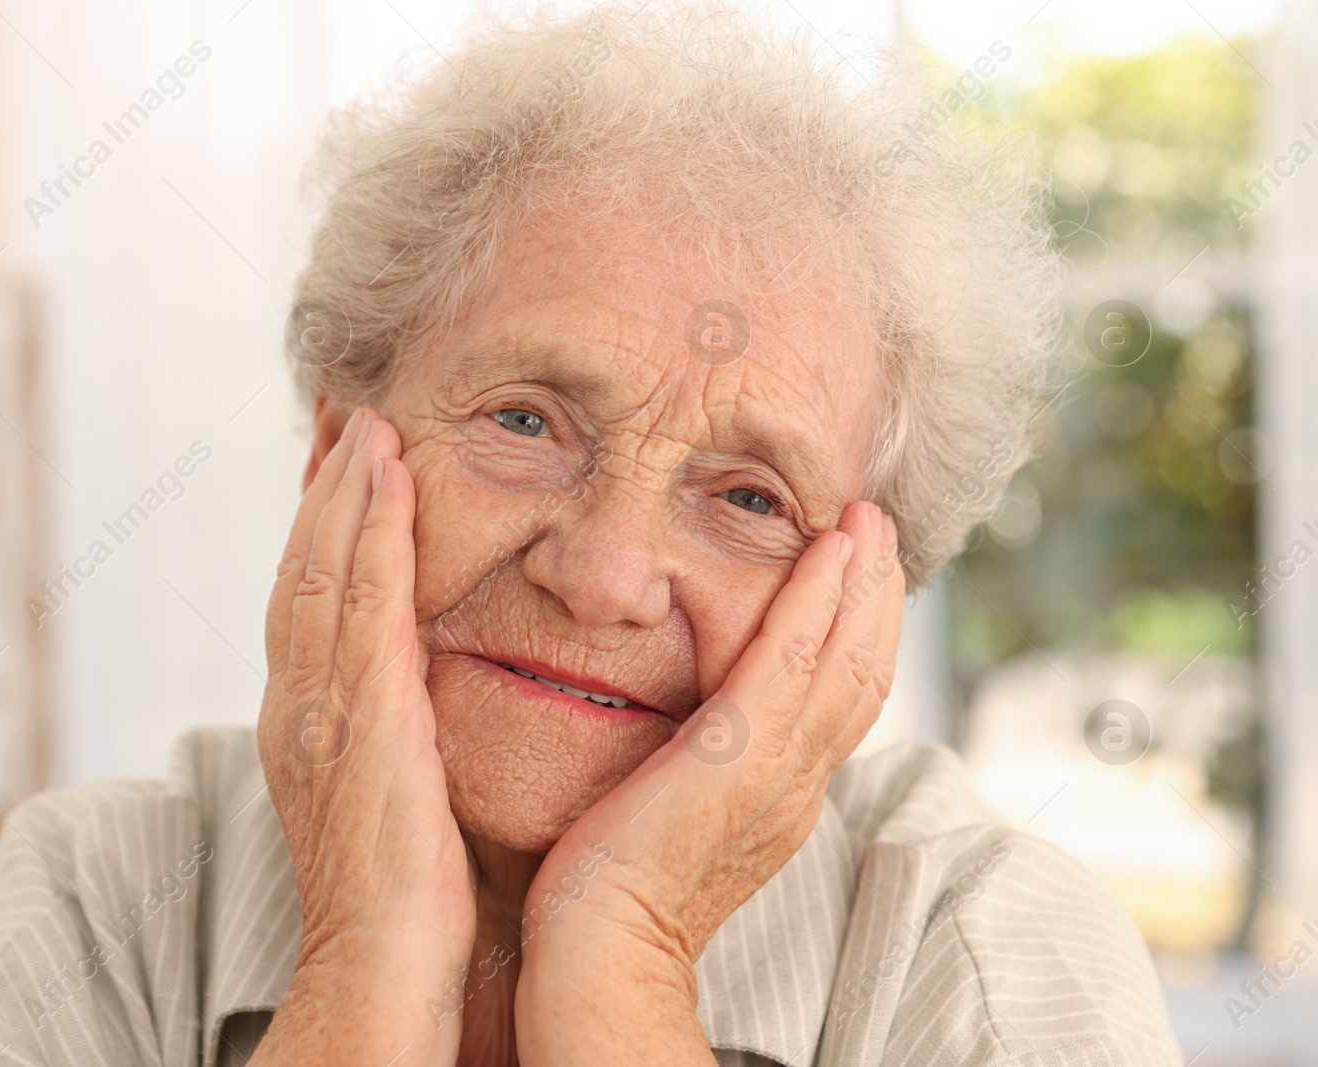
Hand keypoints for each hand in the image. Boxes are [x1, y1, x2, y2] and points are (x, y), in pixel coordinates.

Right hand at [253, 408, 475, 1066]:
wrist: (383, 970)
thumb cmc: (402, 898)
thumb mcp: (390, 794)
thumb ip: (394, 731)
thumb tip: (419, 693)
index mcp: (307, 720)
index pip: (308, 599)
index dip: (321, 526)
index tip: (345, 462)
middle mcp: (299, 702)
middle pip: (300, 568)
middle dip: (321, 488)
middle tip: (342, 411)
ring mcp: (321, 709)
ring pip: (319, 570)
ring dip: (339, 489)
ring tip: (361, 418)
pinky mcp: (362, 720)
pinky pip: (360, 604)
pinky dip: (367, 532)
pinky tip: (384, 476)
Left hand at [514, 500, 902, 1064]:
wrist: (598, 947)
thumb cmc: (611, 888)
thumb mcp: (671, 812)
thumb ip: (692, 765)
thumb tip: (681, 725)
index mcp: (782, 798)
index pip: (839, 702)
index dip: (855, 633)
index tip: (853, 572)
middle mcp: (797, 787)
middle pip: (864, 675)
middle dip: (875, 594)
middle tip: (874, 524)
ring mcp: (778, 775)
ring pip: (847, 662)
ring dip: (861, 583)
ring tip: (864, 518)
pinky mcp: (740, 761)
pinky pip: (794, 662)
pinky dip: (818, 599)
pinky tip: (827, 548)